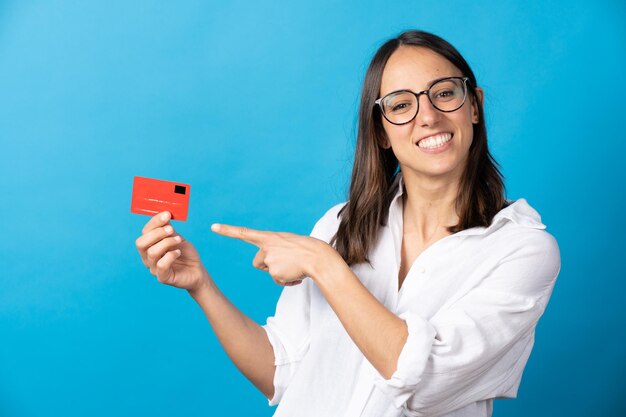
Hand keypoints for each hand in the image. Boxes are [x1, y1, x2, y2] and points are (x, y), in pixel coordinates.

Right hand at [136, 211, 210, 292]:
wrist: (197, 270)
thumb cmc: (186, 254)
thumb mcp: (177, 238)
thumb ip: (169, 230)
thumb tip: (164, 214)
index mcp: (150, 246)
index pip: (145, 232)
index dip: (154, 222)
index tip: (167, 214)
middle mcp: (148, 258)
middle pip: (141, 243)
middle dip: (156, 233)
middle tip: (171, 229)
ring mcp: (154, 269)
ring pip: (151, 253)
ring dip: (166, 243)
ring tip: (178, 240)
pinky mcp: (163, 277)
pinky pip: (161, 265)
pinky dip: (170, 256)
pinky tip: (178, 252)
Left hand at [211, 223, 338, 286]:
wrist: (317, 257)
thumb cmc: (304, 249)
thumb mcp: (286, 243)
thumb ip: (274, 249)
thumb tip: (270, 265)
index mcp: (268, 237)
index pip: (243, 232)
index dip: (227, 230)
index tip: (212, 227)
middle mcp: (265, 247)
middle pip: (257, 263)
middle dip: (268, 266)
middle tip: (286, 262)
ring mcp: (269, 260)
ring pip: (268, 272)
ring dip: (279, 273)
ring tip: (294, 266)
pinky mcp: (274, 272)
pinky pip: (278, 280)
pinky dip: (287, 280)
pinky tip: (296, 274)